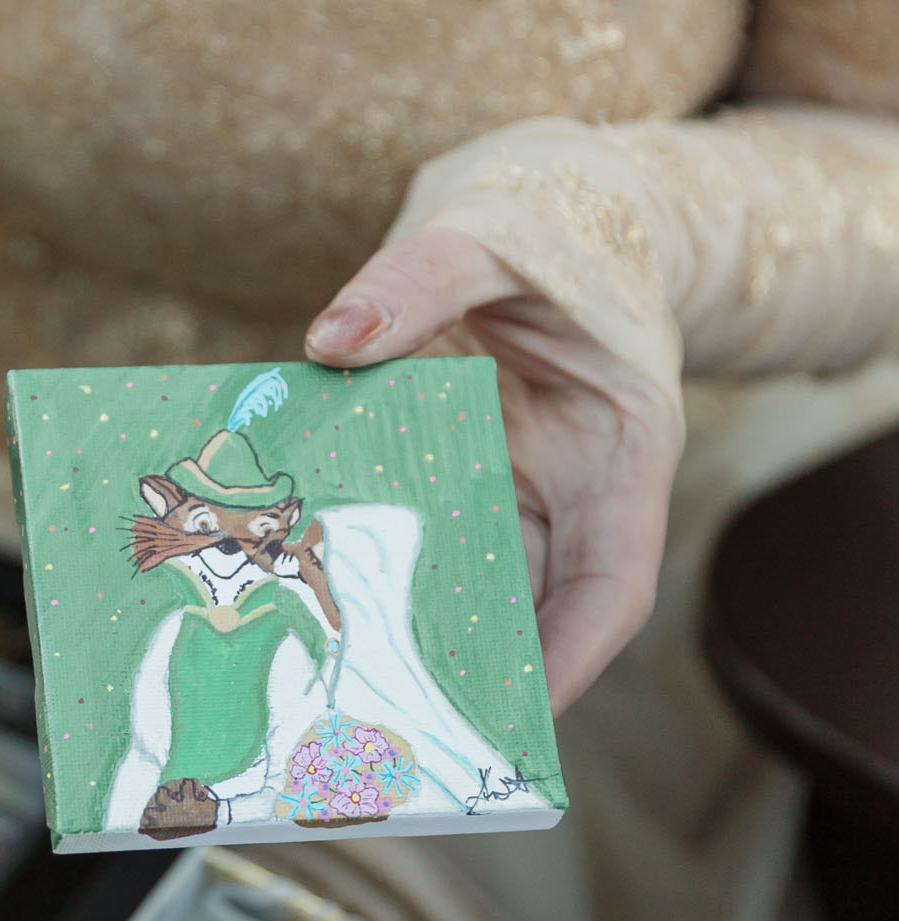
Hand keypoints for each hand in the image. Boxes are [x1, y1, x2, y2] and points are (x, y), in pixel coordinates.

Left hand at [306, 225, 683, 710]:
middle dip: (469, 673)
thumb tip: (329, 340)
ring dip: (407, 631)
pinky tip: (296, 590)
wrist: (539, 190)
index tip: (522, 715)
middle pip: (528, 603)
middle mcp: (568, 481)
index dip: (573, 656)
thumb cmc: (548, 213)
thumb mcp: (492, 230)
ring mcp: (507, 480)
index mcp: (623, 443)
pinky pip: (410, 528)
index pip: (613, 579)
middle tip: (394, 730)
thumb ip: (420, 276)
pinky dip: (365, 562)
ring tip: (335, 687)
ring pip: (463, 579)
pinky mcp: (449, 466)